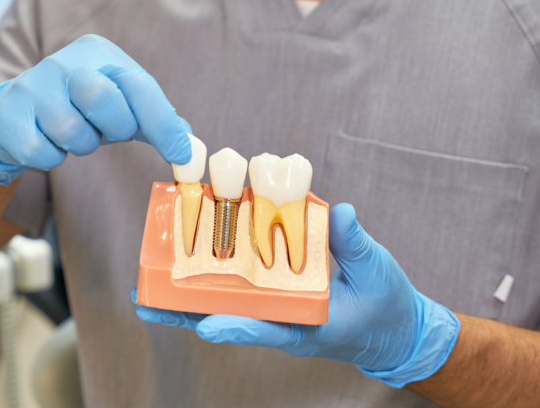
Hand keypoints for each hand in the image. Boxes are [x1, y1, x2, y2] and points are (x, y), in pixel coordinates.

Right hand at [0, 34, 191, 184]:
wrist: (12, 115)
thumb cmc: (77, 110)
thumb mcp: (119, 107)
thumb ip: (155, 121)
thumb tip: (190, 146)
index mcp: (96, 52)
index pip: (137, 83)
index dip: (161, 122)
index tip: (180, 154)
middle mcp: (62, 61)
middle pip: (102, 97)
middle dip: (113, 126)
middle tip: (105, 131)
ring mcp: (31, 86)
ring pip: (71, 131)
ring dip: (79, 145)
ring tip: (71, 134)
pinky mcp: (9, 116)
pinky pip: (43, 152)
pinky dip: (51, 157)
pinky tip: (45, 142)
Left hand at [134, 203, 460, 387]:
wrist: (394, 328)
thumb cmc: (386, 305)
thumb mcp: (377, 273)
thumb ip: (355, 244)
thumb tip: (339, 212)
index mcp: (308, 325)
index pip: (268, 328)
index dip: (237, 327)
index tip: (207, 326)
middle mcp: (283, 320)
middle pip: (227, 319)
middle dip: (186, 313)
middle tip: (145, 303)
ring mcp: (275, 310)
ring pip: (224, 306)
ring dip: (186, 297)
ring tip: (147, 289)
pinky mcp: (274, 297)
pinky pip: (236, 291)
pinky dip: (209, 279)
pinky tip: (182, 265)